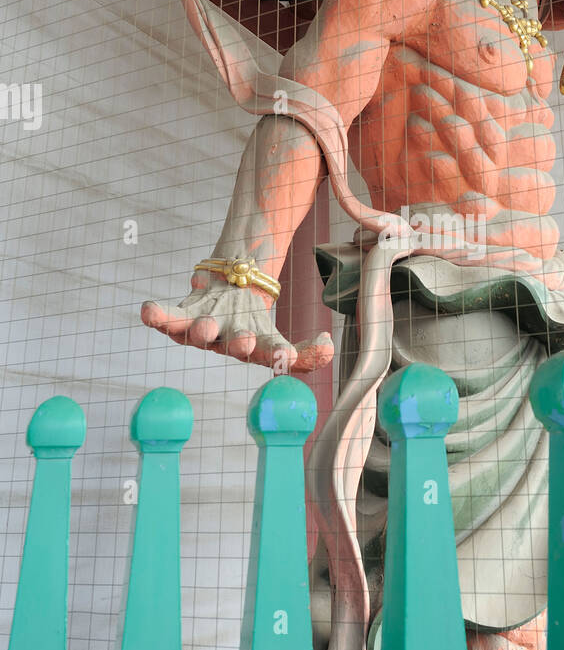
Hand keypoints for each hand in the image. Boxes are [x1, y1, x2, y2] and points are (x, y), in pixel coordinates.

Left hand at [141, 275, 333, 370]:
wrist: (223, 290)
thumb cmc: (251, 317)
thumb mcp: (279, 333)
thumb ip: (309, 350)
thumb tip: (329, 348)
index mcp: (255, 349)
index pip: (271, 354)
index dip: (280, 357)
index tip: (290, 358)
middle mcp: (226, 344)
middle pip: (231, 345)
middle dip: (236, 343)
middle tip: (244, 340)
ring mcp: (202, 331)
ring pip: (200, 333)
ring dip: (202, 330)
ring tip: (206, 326)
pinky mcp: (180, 316)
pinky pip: (167, 317)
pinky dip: (157, 315)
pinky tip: (148, 310)